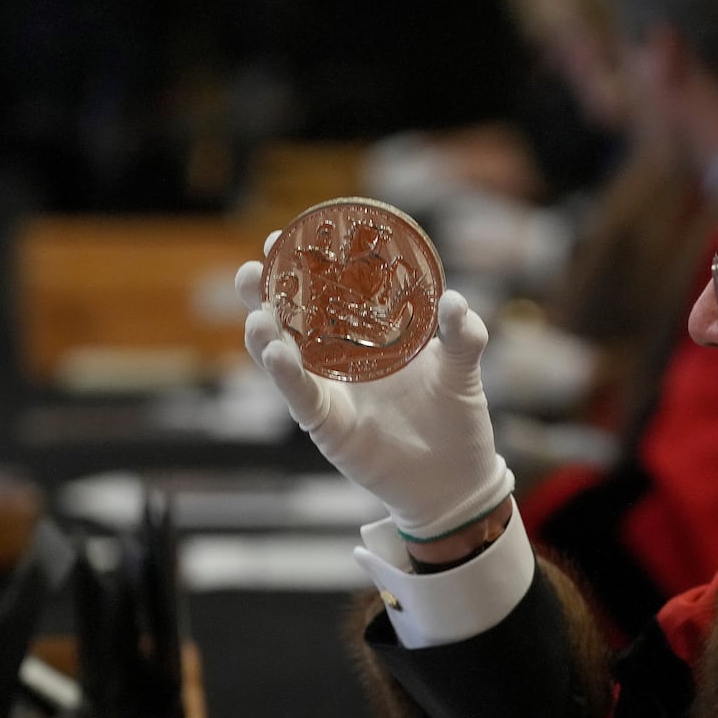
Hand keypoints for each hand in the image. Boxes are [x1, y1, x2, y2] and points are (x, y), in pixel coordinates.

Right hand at [235, 236, 512, 541]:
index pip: (327, 295)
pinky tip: (276, 353)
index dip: (303, 268)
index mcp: (366, 339)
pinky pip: (303, 398)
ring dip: (266, 335)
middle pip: (290, 321)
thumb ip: (462, 336)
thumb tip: (453, 302)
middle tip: (254, 268)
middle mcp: (339, 363)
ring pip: (284, 358)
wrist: (457, 480)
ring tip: (258, 313)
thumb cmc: (456, 419)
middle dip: (266, 294)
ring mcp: (331, 394)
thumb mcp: (462, 370)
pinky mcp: (330, 427)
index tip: (285, 236)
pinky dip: (287, 376)